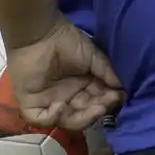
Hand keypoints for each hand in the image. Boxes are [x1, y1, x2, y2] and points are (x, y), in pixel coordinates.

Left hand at [6, 19, 123, 131]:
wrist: (41, 33)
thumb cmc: (67, 42)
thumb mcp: (93, 57)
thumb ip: (107, 73)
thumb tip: (123, 89)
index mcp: (80, 88)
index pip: (95, 102)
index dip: (107, 102)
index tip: (119, 97)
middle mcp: (66, 98)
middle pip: (82, 115)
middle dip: (97, 112)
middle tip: (108, 104)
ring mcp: (49, 102)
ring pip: (66, 120)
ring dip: (82, 118)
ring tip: (95, 108)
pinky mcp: (31, 104)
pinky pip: (42, 119)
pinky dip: (54, 117)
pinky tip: (62, 105)